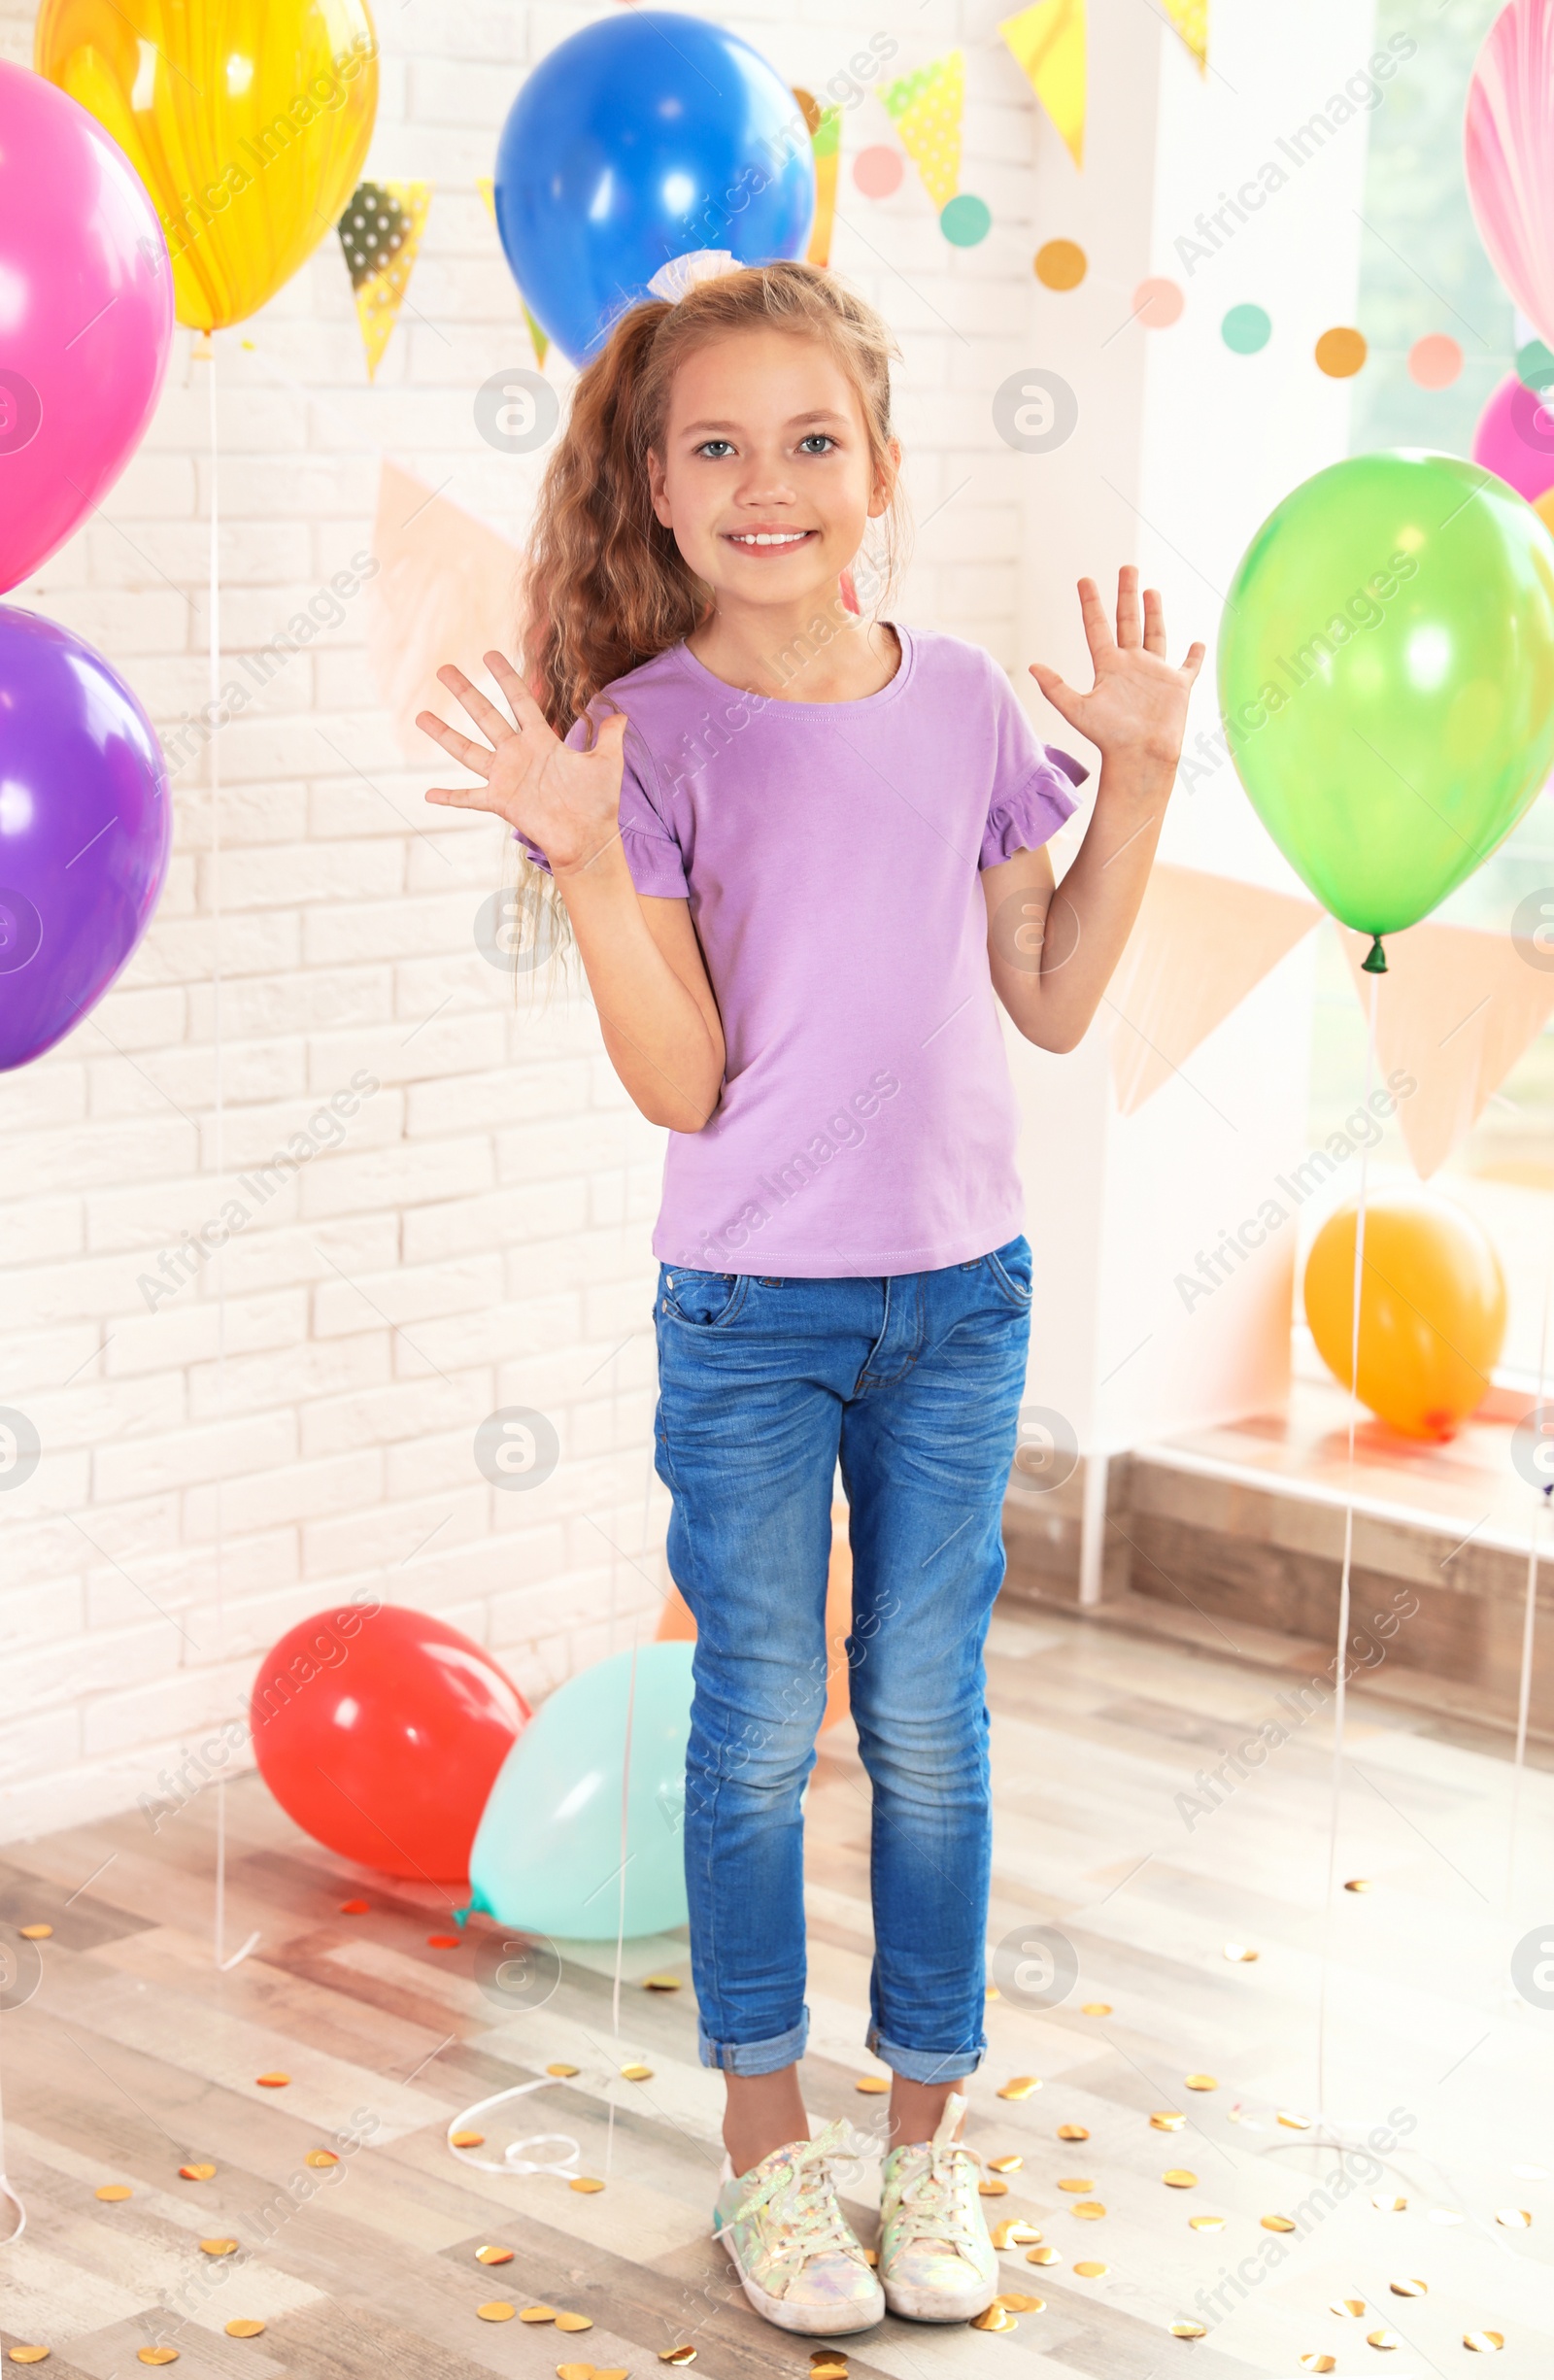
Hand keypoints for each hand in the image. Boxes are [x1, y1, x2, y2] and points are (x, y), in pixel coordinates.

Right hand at [417, 650, 626, 874]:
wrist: (589, 838)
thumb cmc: (599, 803)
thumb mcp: (607, 763)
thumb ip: (610, 736)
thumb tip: (621, 713)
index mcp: (541, 740)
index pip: (520, 700)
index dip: (505, 677)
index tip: (489, 654)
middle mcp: (518, 754)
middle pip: (485, 716)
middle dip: (464, 692)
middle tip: (443, 670)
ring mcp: (506, 777)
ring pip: (468, 750)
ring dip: (444, 735)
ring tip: (420, 716)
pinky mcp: (501, 802)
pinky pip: (470, 798)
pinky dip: (450, 798)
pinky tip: (427, 794)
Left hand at [1027, 567, 1204, 775]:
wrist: (1140, 758)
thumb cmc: (1109, 738)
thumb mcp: (1078, 710)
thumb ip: (1056, 688)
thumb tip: (1031, 666)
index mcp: (1107, 667)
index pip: (1097, 627)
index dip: (1090, 604)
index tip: (1084, 579)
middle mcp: (1130, 665)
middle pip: (1128, 621)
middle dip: (1127, 594)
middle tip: (1127, 567)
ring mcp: (1155, 674)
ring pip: (1155, 634)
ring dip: (1153, 613)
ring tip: (1151, 589)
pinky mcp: (1177, 686)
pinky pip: (1188, 666)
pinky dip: (1194, 655)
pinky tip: (1197, 642)